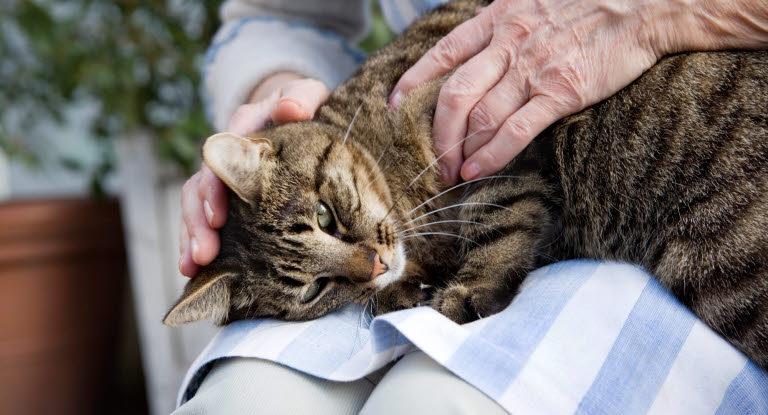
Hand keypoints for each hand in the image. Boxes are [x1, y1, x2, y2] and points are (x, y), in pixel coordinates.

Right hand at [179, 73, 328, 275]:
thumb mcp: (307, 93)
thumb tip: (291, 108)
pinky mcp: (228, 199)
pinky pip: (206, 221)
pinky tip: (194, 270)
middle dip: (198, 222)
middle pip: (199, 188)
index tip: (219, 216)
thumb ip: (300, 96)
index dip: (215, 187)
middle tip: (204, 254)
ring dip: (191, 238)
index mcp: (241, 130)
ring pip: (196, 208)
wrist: (294, 109)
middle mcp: (224, 156)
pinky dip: (196, 243)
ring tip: (192, 268)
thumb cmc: (303, 104)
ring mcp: (223, 179)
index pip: (218, 158)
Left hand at [390, 0, 668, 184]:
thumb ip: (506, 25)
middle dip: (437, 134)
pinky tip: (477, 172)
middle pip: (454, 95)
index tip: (394, 105)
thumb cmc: (590, 2)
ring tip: (451, 174)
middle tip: (432, 160)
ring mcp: (533, 70)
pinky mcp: (560, 93)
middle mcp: (508, 45)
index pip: (443, 54)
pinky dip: (492, 155)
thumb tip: (483, 51)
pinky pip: (516, 130)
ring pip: (480, 117)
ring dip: (460, 151)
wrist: (645, 4)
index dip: (413, 81)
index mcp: (499, 19)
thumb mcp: (534, 1)